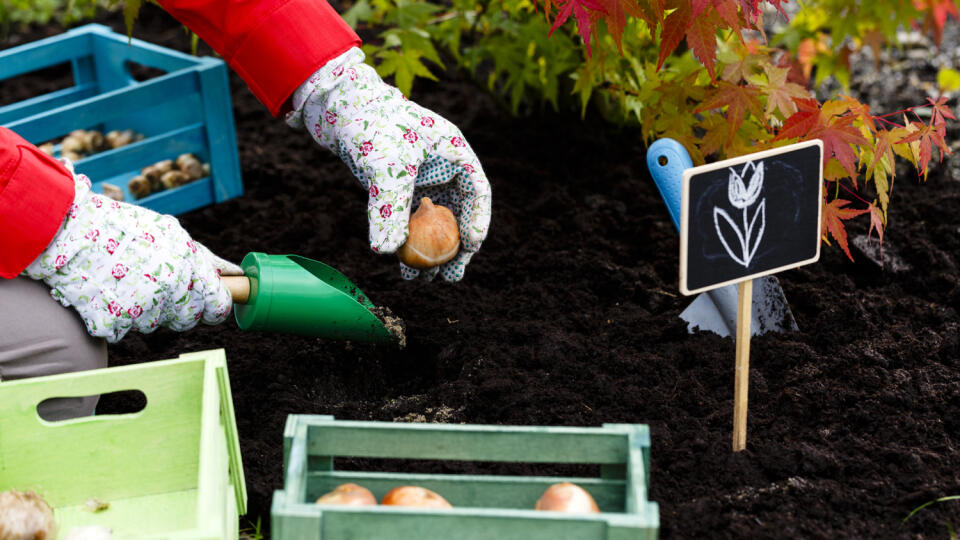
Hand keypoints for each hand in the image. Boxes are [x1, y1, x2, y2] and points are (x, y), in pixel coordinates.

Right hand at [22, 163, 240, 342]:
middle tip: (159, 288)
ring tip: (128, 282)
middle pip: (189, 319)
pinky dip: (117, 317)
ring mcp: (141, 307)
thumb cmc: (123, 228)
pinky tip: (108, 292)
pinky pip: (125, 329)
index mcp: (188, 264)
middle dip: (180, 308)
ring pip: (156, 324)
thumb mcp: (171, 233)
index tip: (207, 303)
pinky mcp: (114, 321)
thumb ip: (206, 259)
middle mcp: (170, 287)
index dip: (214, 305)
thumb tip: (237, 274)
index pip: (218, 304)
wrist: (67, 229)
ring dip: (146, 310)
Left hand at [285, 47, 491, 281]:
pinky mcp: (398, 186)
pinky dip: (405, 241)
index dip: (477, 221)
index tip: (471, 247)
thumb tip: (386, 251)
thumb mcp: (384, 166)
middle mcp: (441, 166)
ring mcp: (420, 178)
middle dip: (454, 249)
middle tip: (449, 278)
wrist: (336, 106)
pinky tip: (397, 262)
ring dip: (428, 251)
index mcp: (453, 150)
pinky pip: (408, 220)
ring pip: (432, 222)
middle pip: (457, 213)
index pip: (477, 191)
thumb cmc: (369, 124)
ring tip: (421, 280)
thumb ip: (389, 209)